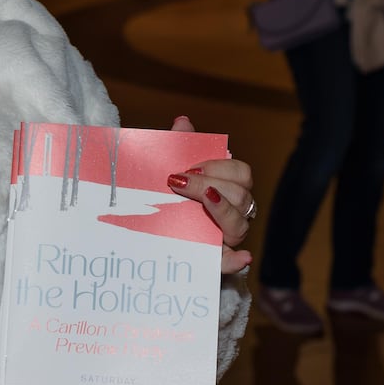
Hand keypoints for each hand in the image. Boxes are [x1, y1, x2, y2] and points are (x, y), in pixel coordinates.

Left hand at [169, 116, 252, 273]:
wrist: (140, 232)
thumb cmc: (163, 198)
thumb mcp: (168, 172)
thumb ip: (178, 147)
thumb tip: (183, 121)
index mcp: (226, 188)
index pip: (241, 173)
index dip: (218, 167)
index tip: (188, 167)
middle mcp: (232, 213)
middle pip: (242, 196)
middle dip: (212, 185)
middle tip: (179, 183)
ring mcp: (225, 238)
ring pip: (240, 225)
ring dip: (223, 212)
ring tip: (204, 201)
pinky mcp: (213, 261)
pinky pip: (231, 263)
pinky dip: (237, 260)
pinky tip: (240, 257)